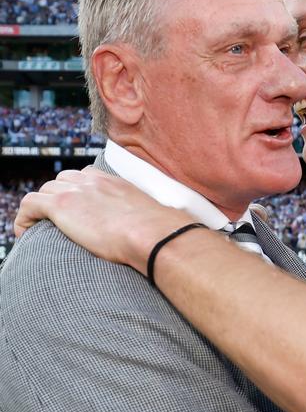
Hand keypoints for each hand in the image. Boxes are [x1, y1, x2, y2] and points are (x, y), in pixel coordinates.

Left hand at [14, 169, 191, 274]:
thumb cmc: (162, 234)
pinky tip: (24, 232)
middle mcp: (93, 181)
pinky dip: (23, 218)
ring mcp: (76, 191)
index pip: (87, 177)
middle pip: (63, 180)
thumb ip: (154, 221)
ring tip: (38, 229)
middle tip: (57, 221)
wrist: (154, 234)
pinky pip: (29, 205)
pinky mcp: (61, 205)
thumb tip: (175, 233)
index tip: (79, 209)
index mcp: (115, 182)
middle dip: (57, 197)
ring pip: (45, 191)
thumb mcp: (156, 221)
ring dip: (41, 209)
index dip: (78, 192)